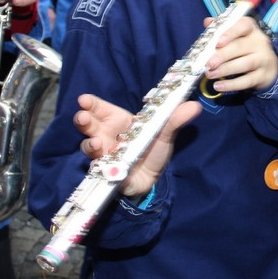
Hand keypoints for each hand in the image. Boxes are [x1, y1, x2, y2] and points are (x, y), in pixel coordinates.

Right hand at [74, 93, 201, 197]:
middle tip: (83, 116)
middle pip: (88, 125)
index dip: (91, 103)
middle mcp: (106, 136)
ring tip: (94, 142)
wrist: (154, 179)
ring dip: (88, 144)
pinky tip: (102, 165)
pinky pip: (98, 169)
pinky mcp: (107, 173)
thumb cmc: (154, 150)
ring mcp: (104, 154)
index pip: (100, 109)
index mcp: (117, 121)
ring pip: (89, 146)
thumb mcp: (165, 133)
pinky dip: (99, 167)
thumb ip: (175, 119)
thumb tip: (195, 106)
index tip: (84, 99)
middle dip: (83, 119)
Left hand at [202, 16, 277, 92]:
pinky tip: (219, 86)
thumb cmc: (247, 48)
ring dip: (225, 70)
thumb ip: (222, 29)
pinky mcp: (262, 76)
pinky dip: (232, 84)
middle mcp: (259, 42)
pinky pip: (247, 81)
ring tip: (210, 74)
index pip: (243, 25)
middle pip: (240, 47)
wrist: (270, 67)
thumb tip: (207, 21)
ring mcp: (263, 59)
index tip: (217, 42)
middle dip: (222, 55)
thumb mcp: (238, 36)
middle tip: (208, 64)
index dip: (230, 33)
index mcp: (251, 29)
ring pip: (245, 64)